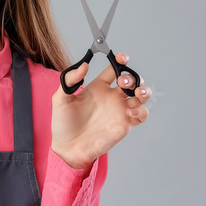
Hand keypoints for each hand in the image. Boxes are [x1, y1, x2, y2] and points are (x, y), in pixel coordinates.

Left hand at [51, 52, 150, 169]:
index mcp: (98, 87)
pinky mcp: (125, 124)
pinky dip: (142, 111)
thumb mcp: (61, 98)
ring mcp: (120, 110)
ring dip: (144, 91)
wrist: (67, 147)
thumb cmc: (63, 123)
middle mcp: (112, 97)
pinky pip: (142, 115)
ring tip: (137, 92)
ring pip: (142, 95)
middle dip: (132, 77)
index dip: (121, 60)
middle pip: (132, 80)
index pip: (115, 68)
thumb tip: (84, 65)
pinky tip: (131, 112)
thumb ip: (69, 79)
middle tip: (123, 82)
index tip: (121, 58)